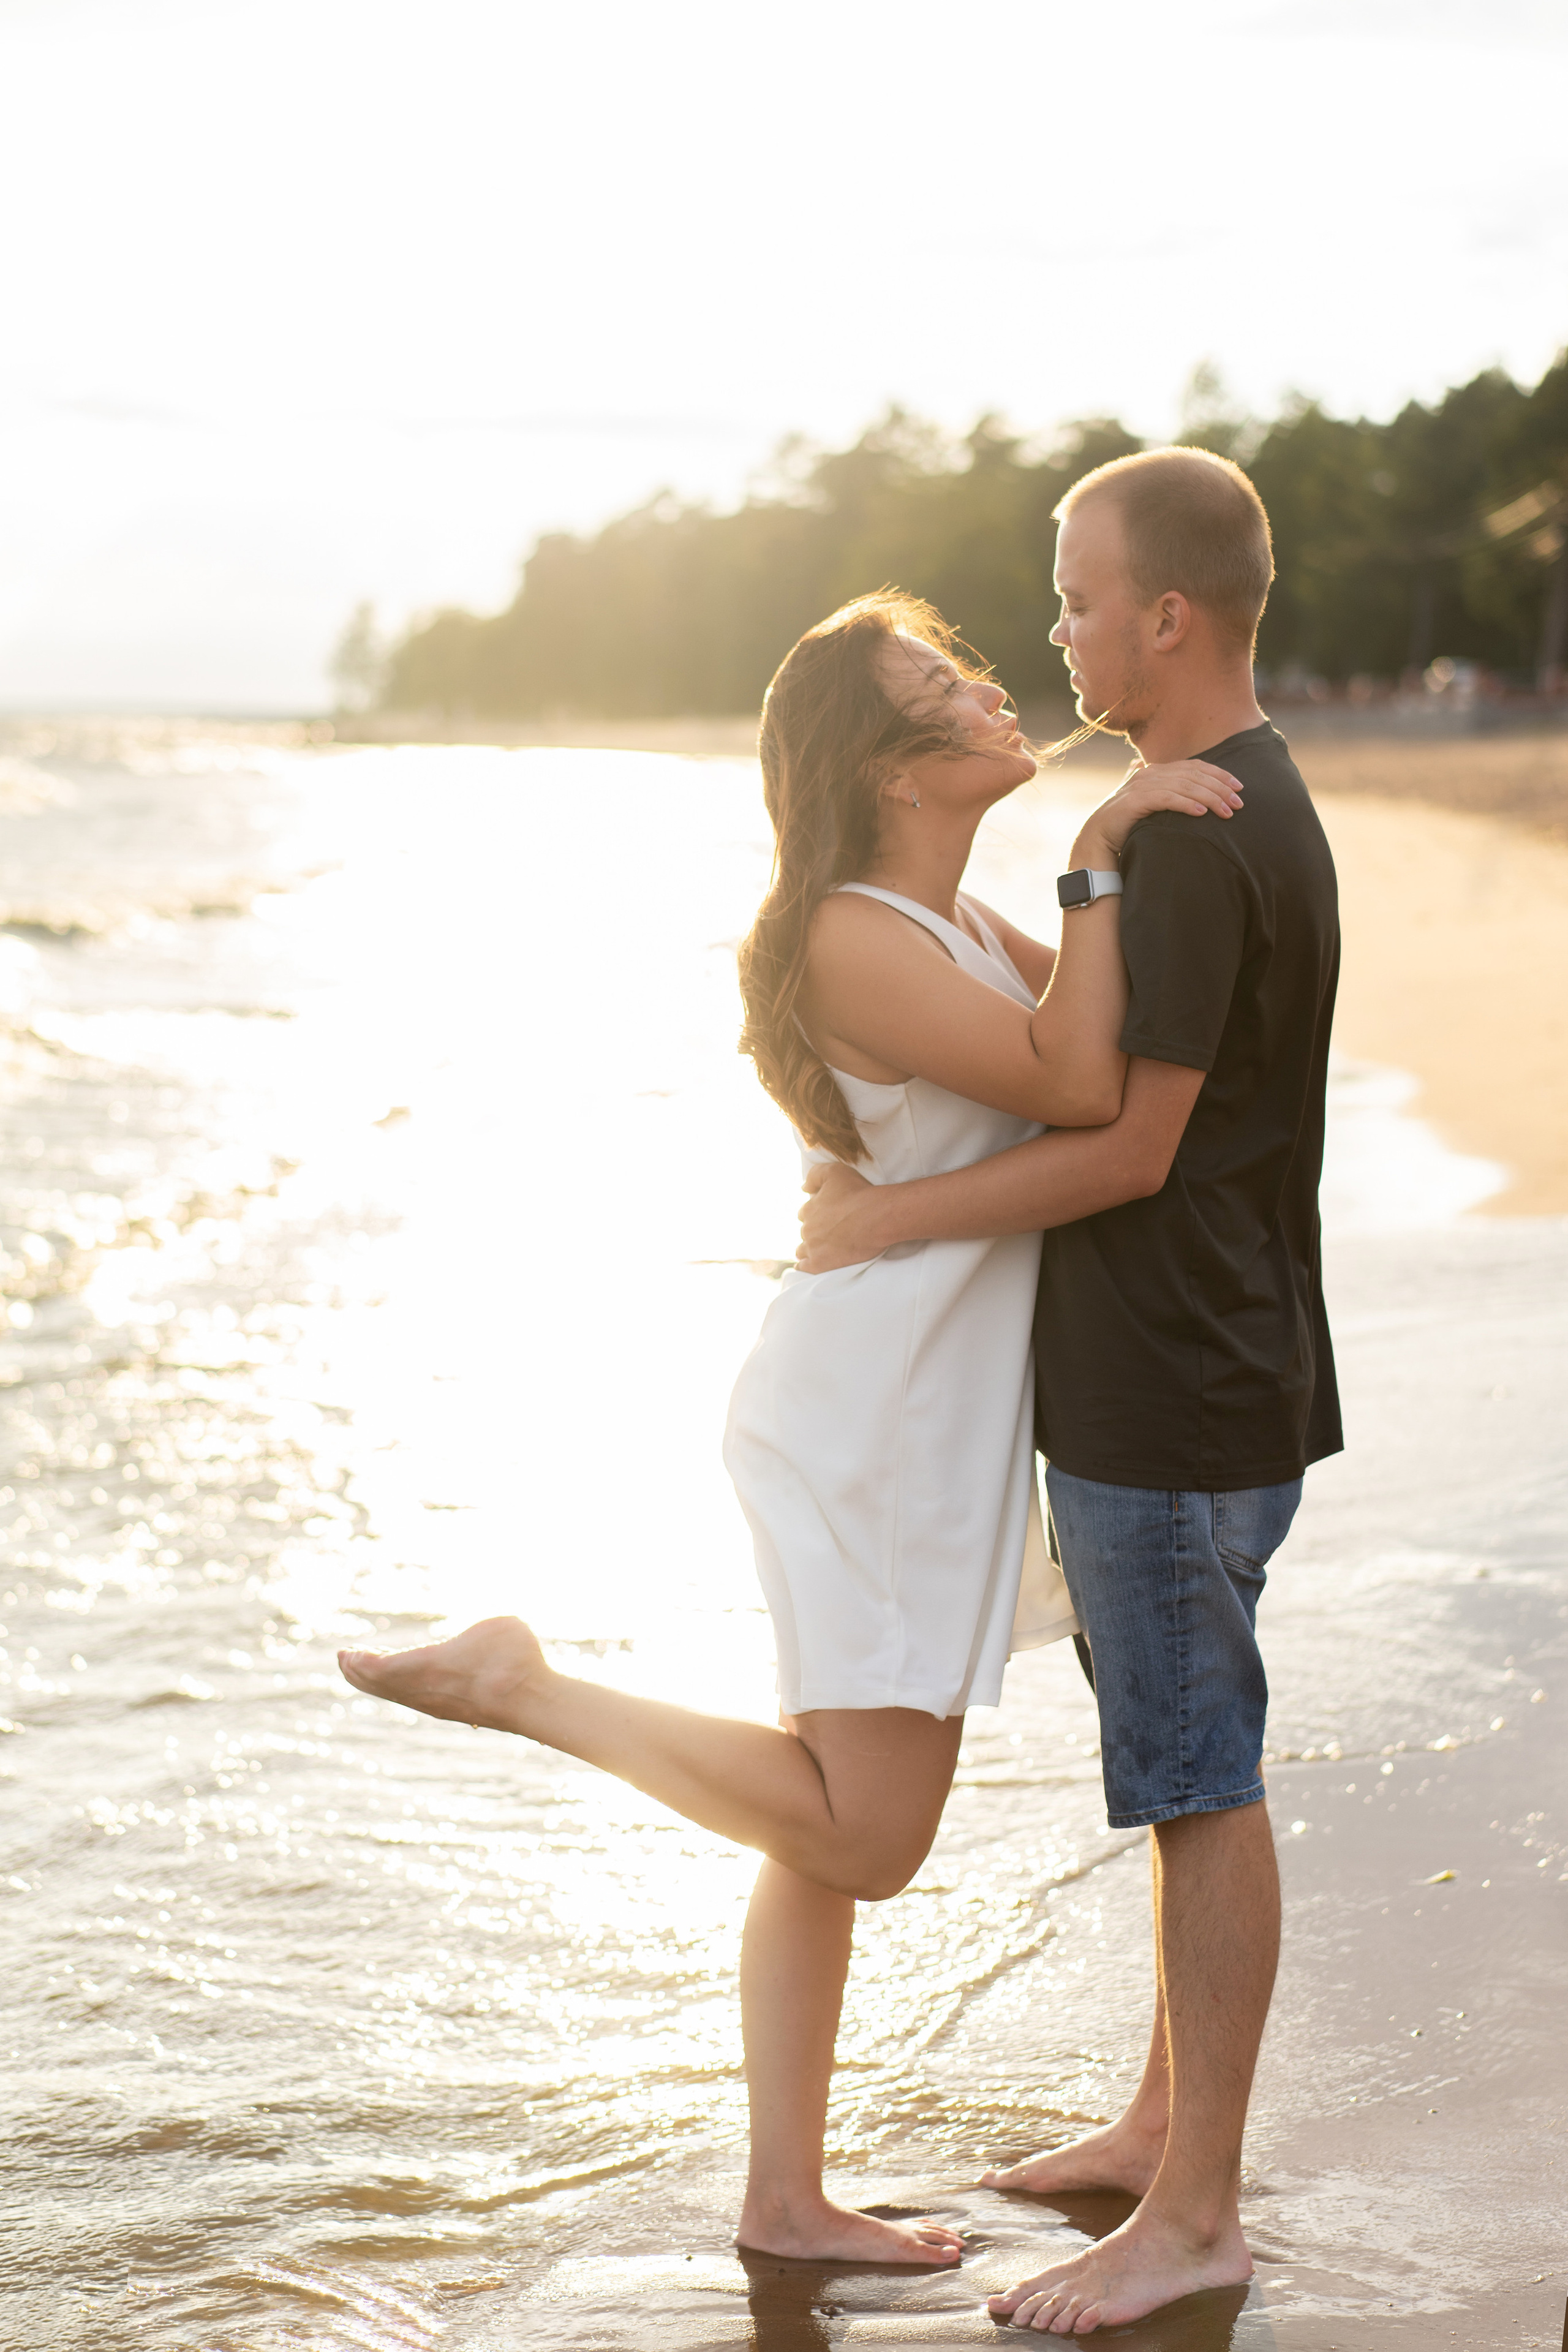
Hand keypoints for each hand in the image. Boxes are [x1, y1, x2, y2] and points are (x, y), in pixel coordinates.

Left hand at [797, 1161, 882, 1271]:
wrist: (877, 1217)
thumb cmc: (859, 1193)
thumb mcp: (835, 1171)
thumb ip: (815, 1175)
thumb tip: (803, 1188)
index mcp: (809, 1209)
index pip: (805, 1212)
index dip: (817, 1213)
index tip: (829, 1215)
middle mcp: (807, 1228)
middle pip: (806, 1231)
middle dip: (815, 1230)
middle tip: (832, 1231)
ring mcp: (813, 1247)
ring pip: (802, 1249)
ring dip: (809, 1248)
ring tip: (822, 1249)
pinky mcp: (820, 1264)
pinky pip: (804, 1267)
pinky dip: (805, 1265)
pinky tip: (809, 1264)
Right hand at [1074, 759, 1241, 865]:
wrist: (1098, 838)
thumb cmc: (1126, 823)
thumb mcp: (1148, 803)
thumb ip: (1162, 791)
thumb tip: (1167, 781)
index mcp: (1157, 771)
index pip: (1194, 767)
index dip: (1219, 774)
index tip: (1239, 787)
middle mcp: (1150, 773)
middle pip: (1194, 775)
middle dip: (1220, 788)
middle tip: (1239, 803)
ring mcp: (1142, 785)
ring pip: (1184, 786)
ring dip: (1209, 798)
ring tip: (1226, 811)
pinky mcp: (1135, 800)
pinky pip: (1167, 799)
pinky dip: (1186, 804)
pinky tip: (1202, 813)